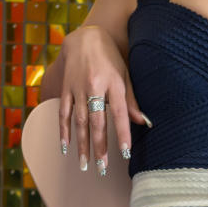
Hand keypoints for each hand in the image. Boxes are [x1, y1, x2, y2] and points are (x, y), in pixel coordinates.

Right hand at [48, 23, 149, 171]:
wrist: (84, 38)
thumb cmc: (110, 58)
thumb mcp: (125, 75)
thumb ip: (132, 100)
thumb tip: (143, 122)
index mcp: (113, 83)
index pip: (119, 114)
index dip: (122, 134)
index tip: (125, 154)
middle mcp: (94, 87)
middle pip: (97, 122)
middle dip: (100, 147)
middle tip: (102, 168)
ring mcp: (77, 88)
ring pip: (79, 121)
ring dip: (82, 144)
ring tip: (84, 164)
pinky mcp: (65, 89)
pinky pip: (63, 113)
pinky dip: (63, 131)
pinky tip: (65, 147)